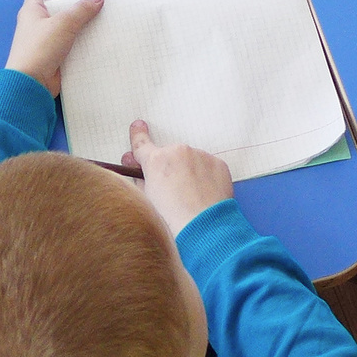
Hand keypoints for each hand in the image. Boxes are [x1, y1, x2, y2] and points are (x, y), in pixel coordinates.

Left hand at [7, 0, 103, 95]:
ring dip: (84, 23)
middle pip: (60, 8)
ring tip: (106, 11)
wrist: (31, 85)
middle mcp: (38, 23)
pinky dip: (84, 40)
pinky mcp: (56, 55)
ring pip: (69, 27)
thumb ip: (81, 10)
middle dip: (78, 3)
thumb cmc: (39, 49)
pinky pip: (73, 43)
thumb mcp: (63, 23)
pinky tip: (102, 33)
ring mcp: (48, 40)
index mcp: (32, 10)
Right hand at [126, 118, 235, 232]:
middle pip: (169, 157)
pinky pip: (207, 168)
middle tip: (172, 192)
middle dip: (168, 169)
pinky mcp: (218, 164)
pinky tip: (204, 196)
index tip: (138, 126)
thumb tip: (138, 171)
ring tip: (191, 199)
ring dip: (188, 174)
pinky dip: (205, 178)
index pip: (142, 144)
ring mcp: (201, 156)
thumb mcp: (146, 202)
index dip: (138, 135)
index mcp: (156, 161)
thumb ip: (141, 181)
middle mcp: (179, 152)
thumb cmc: (172, 222)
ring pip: (190, 162)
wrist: (204, 230)